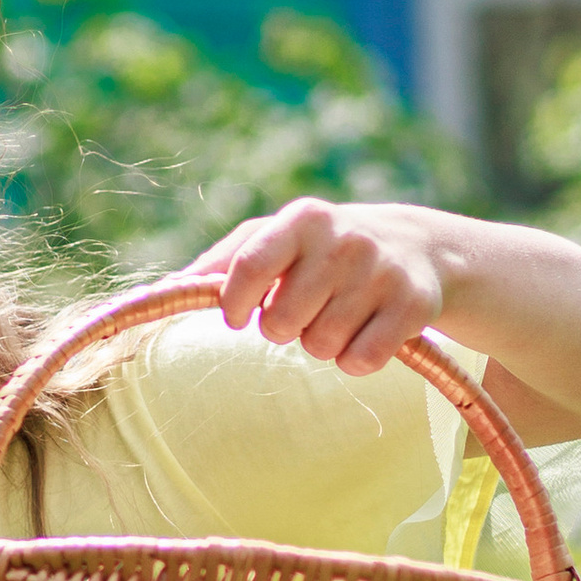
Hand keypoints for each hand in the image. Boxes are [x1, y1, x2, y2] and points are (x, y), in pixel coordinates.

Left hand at [191, 198, 450, 377]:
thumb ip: (222, 262)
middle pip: (282, 322)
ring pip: (321, 346)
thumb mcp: (276, 238)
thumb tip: (163, 289)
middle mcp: (344, 241)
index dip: (234, 302)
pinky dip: (356, 360)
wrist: (416, 248)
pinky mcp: (414, 306)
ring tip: (338, 317)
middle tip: (304, 311)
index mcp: (302, 220)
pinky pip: (361, 361)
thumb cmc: (322, 249)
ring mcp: (382, 273)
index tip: (236, 318)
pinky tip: (366, 333)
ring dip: (322, 343)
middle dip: (284, 328)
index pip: (250, 266)